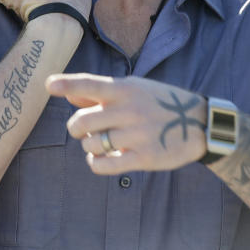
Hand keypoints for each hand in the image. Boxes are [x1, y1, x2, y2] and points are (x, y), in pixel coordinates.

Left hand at [46, 74, 207, 173]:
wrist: (201, 123)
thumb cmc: (159, 103)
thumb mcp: (134, 88)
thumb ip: (100, 92)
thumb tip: (67, 94)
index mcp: (125, 89)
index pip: (90, 84)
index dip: (67, 84)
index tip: (48, 85)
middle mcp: (129, 110)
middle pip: (82, 122)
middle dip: (76, 128)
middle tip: (84, 130)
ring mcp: (137, 134)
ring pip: (91, 145)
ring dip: (89, 146)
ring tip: (100, 143)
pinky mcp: (144, 158)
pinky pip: (104, 165)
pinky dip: (95, 163)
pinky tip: (101, 158)